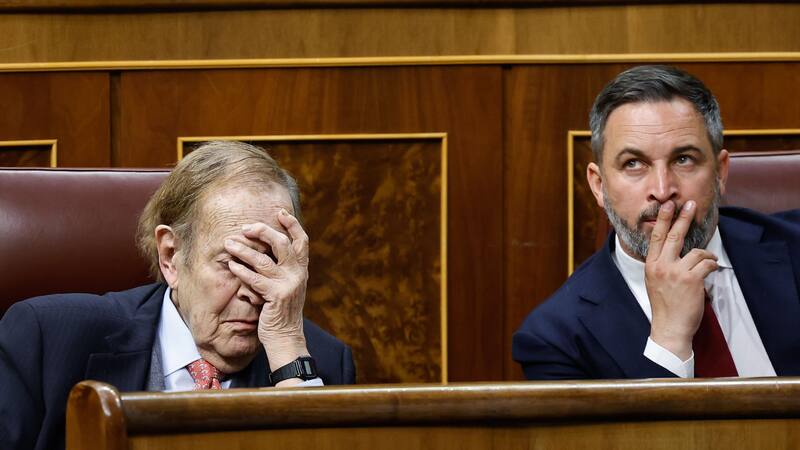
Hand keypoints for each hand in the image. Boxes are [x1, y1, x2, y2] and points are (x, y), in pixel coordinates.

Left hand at [224, 209, 310, 376]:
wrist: (287, 338)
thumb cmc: (282, 312)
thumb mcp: (288, 286)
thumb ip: (283, 269)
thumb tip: (268, 248)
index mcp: (302, 269)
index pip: (302, 240)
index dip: (292, 224)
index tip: (280, 212)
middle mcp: (298, 274)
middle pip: (281, 243)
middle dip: (262, 231)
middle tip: (245, 227)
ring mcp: (288, 284)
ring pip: (263, 259)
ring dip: (243, 249)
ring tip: (228, 243)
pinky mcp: (276, 296)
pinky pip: (255, 279)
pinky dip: (241, 270)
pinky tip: (231, 265)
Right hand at [645, 200, 717, 360]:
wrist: (670, 328)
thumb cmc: (665, 307)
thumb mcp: (654, 282)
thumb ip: (661, 265)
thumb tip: (674, 251)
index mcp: (651, 266)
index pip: (657, 237)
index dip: (663, 219)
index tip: (668, 206)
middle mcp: (661, 266)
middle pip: (674, 236)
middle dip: (683, 218)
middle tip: (690, 204)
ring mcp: (676, 273)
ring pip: (697, 252)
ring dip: (706, 255)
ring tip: (708, 261)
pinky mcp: (691, 280)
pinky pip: (707, 263)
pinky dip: (713, 265)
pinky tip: (712, 270)